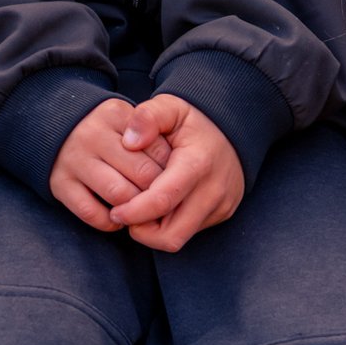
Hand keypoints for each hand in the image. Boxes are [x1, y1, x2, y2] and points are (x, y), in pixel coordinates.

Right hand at [48, 98, 171, 232]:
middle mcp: (92, 134)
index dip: (171, 172)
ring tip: (140, 208)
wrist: (54, 124)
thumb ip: (154, 138)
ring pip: (119, 195)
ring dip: (135, 209)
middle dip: (156, 192)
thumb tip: (172, 175)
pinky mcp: (59, 183)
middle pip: (143, 174)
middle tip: (160, 198)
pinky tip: (117, 218)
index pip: (159, 151)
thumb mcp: (130, 119)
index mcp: (114, 114)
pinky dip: (109, 222)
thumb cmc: (107, 130)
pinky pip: (92, 213)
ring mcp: (74, 159)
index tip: (170, 178)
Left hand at [108, 96, 244, 251]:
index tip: (114, 211)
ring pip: (180, 238)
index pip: (162, 201)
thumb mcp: (171, 106)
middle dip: (141, 231)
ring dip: (154, 232)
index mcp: (197, 163)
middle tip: (123, 214)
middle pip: (171, 234)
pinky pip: (190, 232)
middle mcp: (213, 190)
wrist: (231, 129)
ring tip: (138, 210)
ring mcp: (220, 205)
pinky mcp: (222, 213)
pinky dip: (170, 225)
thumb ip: (148, 117)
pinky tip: (158, 207)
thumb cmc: (193, 120)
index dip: (133, 212)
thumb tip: (129, 143)